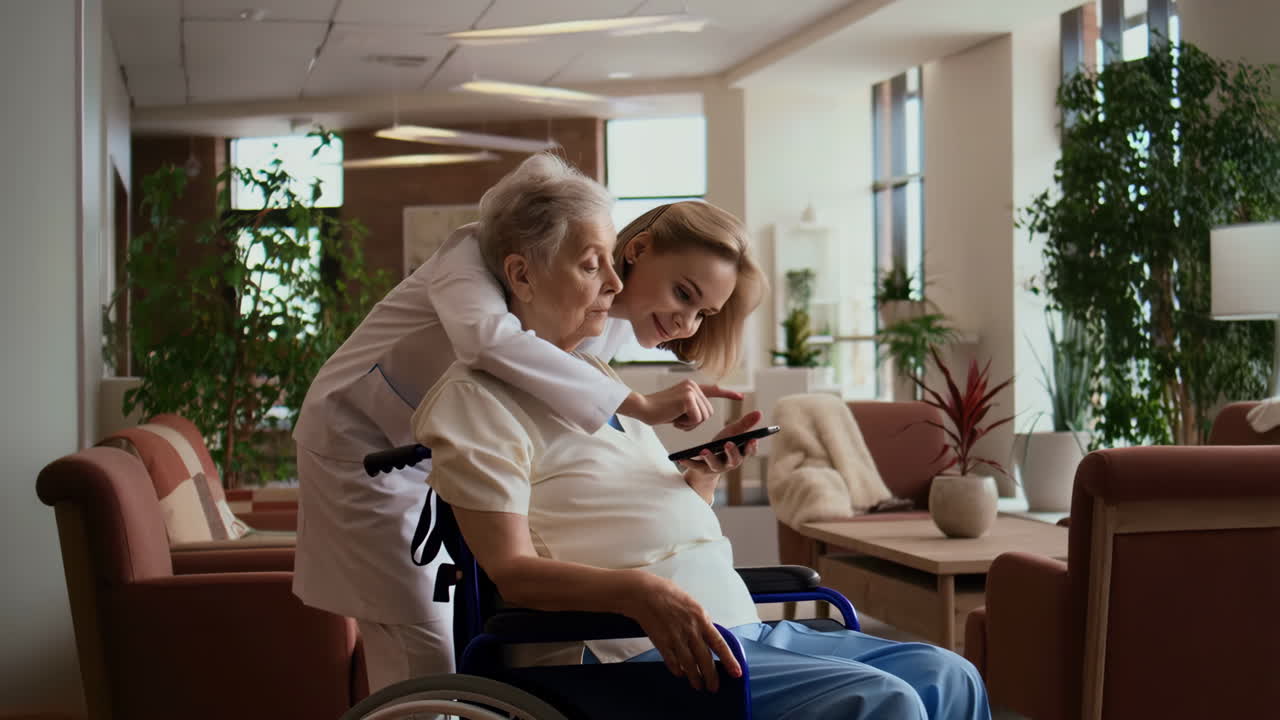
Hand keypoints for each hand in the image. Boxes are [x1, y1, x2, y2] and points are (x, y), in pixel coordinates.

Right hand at [618, 381, 743, 430]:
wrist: (643, 408)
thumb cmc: (658, 412)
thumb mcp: (679, 408)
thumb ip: (692, 407)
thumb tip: (704, 414)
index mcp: (691, 386)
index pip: (714, 389)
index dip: (728, 394)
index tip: (741, 397)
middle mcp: (693, 385)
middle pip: (709, 412)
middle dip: (696, 422)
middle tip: (679, 420)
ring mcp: (691, 390)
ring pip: (704, 417)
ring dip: (690, 424)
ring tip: (675, 418)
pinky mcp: (688, 398)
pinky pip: (697, 419)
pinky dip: (686, 424)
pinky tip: (675, 419)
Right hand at [621, 572, 741, 691]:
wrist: (644, 593)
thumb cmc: (667, 594)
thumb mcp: (692, 603)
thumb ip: (700, 621)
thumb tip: (707, 635)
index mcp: (701, 618)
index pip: (720, 644)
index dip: (729, 660)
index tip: (736, 672)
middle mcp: (691, 630)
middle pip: (705, 660)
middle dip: (711, 677)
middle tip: (714, 687)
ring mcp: (676, 638)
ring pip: (689, 665)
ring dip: (695, 678)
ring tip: (698, 686)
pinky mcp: (661, 643)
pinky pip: (672, 662)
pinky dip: (677, 670)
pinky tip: (680, 674)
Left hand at [679, 411, 762, 501]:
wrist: (705, 466)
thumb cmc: (722, 447)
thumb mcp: (732, 434)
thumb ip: (745, 424)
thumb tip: (759, 412)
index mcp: (739, 454)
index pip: (749, 452)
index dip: (751, 447)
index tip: (752, 439)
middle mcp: (729, 463)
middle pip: (734, 460)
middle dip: (732, 453)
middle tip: (728, 443)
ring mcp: (715, 467)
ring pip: (715, 465)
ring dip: (711, 458)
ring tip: (704, 450)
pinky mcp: (701, 470)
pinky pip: (695, 466)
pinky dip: (688, 462)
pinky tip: (681, 457)